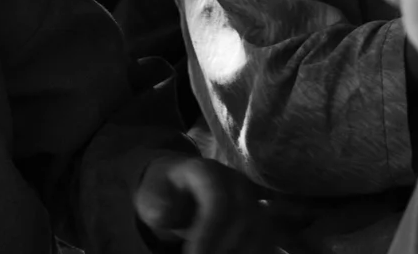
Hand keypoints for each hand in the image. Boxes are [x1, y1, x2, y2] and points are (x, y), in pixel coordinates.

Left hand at [133, 154, 272, 253]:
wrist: (179, 183)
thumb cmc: (164, 190)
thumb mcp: (150, 194)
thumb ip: (157, 204)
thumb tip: (166, 214)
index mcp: (207, 172)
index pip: (218, 201)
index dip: (210, 232)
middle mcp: (236, 182)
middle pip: (245, 217)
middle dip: (226, 249)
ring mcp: (251, 198)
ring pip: (262, 230)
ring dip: (243, 251)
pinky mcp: (259, 216)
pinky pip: (267, 240)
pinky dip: (255, 251)